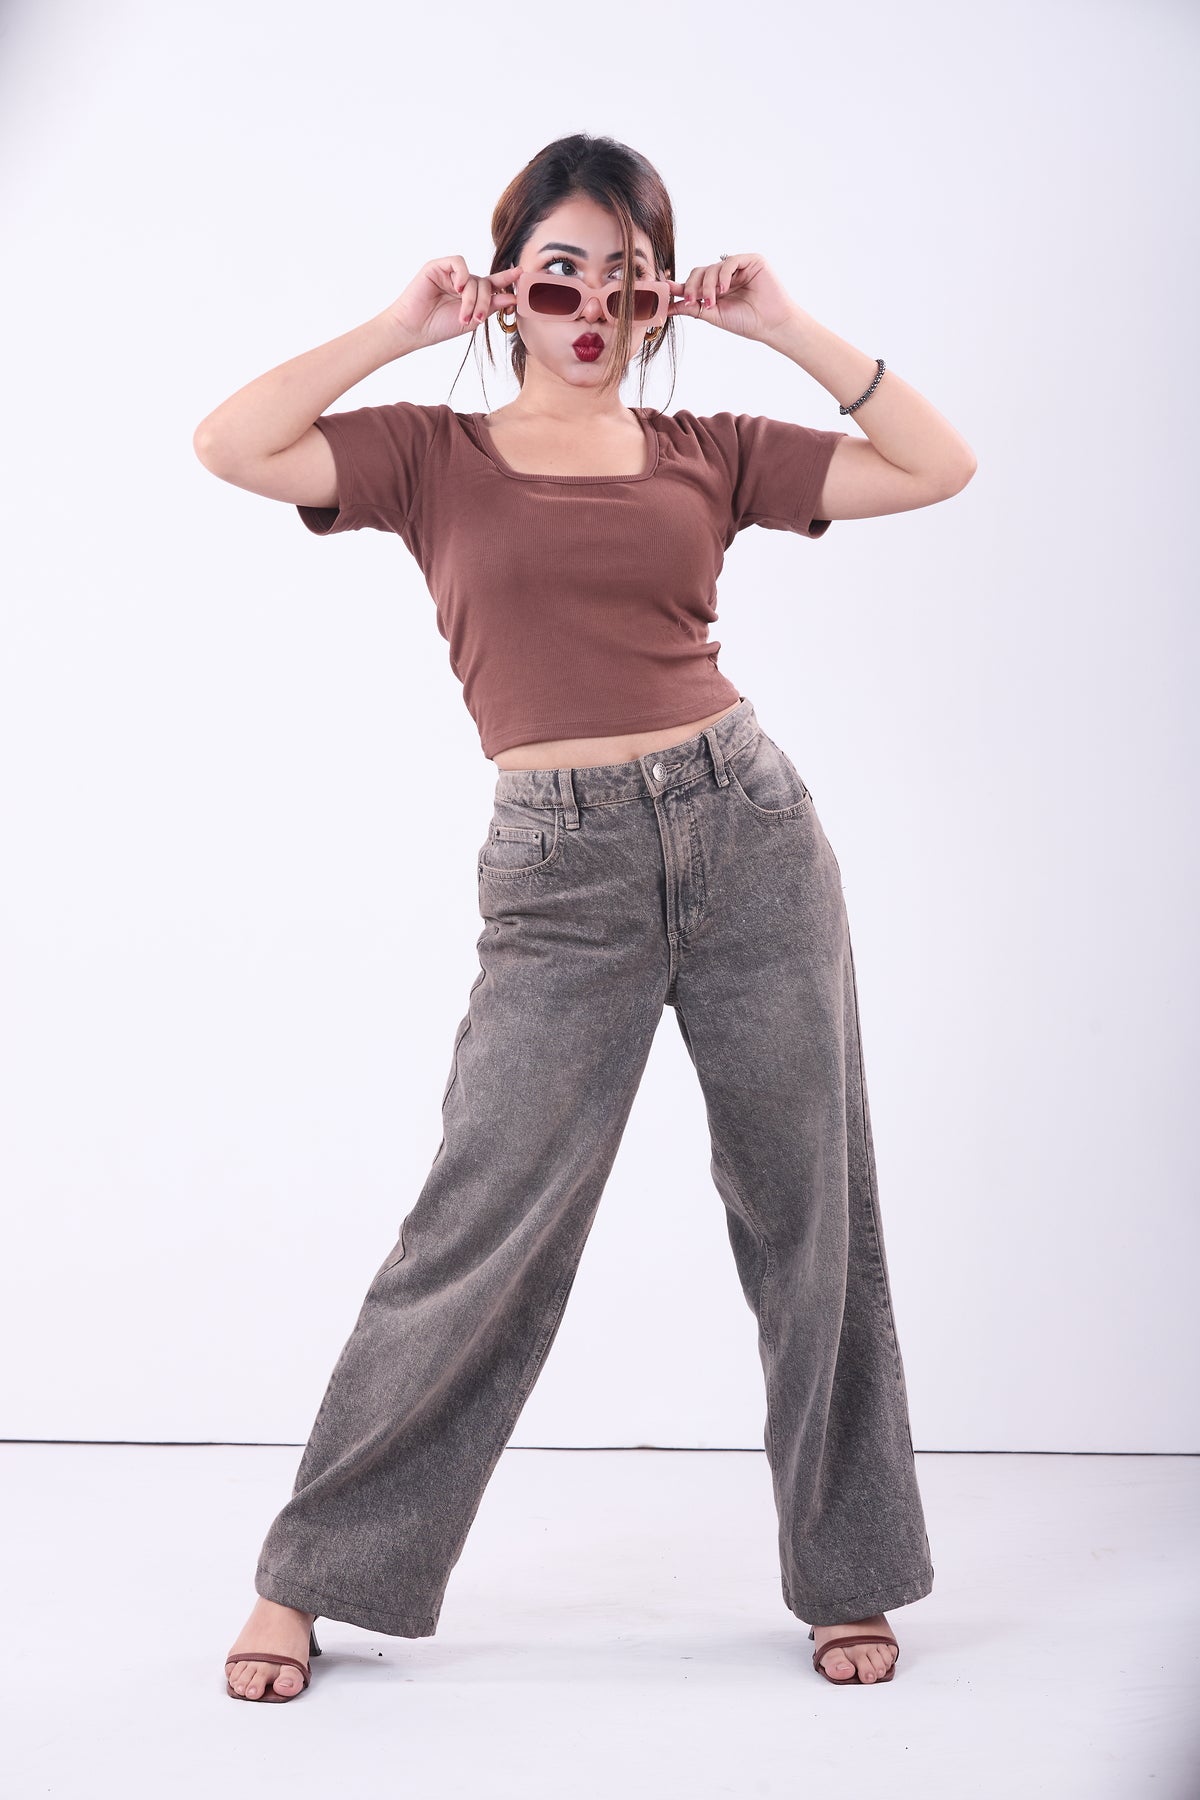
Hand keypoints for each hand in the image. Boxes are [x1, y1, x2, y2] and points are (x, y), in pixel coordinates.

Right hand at [375, 257, 521, 351]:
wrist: (413, 329)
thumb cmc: (438, 327)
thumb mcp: (471, 319)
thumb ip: (491, 306)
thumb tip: (513, 297)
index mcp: (470, 295)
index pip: (492, 284)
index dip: (507, 280)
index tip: (522, 275)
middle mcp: (461, 283)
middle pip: (485, 283)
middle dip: (484, 301)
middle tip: (476, 318)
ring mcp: (450, 274)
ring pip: (473, 277)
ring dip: (471, 298)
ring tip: (463, 314)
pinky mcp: (437, 267)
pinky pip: (458, 262)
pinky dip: (461, 274)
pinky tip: (458, 288)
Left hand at [668, 253, 798, 343]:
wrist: (771, 325)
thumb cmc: (746, 322)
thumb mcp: (713, 315)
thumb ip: (692, 307)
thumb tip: (668, 306)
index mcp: (717, 288)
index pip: (694, 282)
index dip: (679, 286)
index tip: (662, 290)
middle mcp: (726, 276)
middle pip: (700, 272)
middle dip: (693, 287)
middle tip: (695, 301)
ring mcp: (738, 267)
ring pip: (712, 267)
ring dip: (708, 285)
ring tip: (713, 301)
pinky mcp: (751, 260)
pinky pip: (729, 261)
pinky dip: (723, 275)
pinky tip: (724, 289)